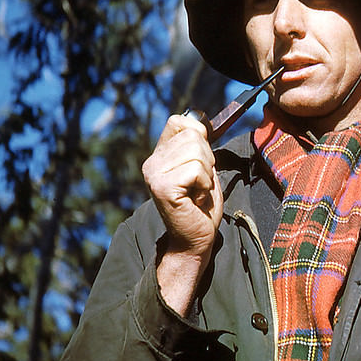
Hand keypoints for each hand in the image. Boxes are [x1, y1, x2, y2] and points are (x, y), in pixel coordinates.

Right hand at [141, 114, 223, 314]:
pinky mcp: (163, 187)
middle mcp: (152, 163)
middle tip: (200, 183)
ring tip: (197, 191)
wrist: (194, 239)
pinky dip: (204, 185)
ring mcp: (155, 174)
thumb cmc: (200, 206)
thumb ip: (197, 146)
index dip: (199, 135)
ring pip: (197, 152)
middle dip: (208, 159)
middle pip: (194, 136)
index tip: (201, 160)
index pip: (179, 121)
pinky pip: (196, 170)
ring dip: (206, 174)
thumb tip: (200, 124)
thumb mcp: (201, 168)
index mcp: (159, 155)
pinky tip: (195, 199)